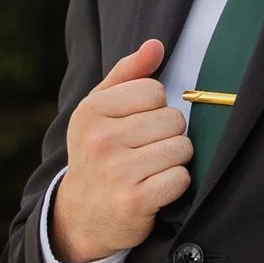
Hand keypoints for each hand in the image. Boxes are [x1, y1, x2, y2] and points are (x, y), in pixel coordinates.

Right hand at [52, 39, 190, 260]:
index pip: (154, 91)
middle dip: (168, 135)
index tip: (136, 127)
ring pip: (181, 148)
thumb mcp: (100, 111)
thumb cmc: (97, 154)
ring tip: (151, 169)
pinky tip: (156, 189)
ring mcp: (117, 172)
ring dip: (175, 160)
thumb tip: (156, 45)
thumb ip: (127, 74)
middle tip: (146, 152)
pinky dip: (175, 184)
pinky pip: (181, 178)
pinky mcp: (135, 201)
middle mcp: (101, 140)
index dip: (155, 109)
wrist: (82, 217)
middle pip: (173, 119)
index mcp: (92, 111)